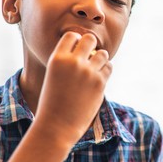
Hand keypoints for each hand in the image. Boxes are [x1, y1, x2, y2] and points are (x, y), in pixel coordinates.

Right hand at [34, 31, 111, 145]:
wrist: (56, 125)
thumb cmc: (53, 101)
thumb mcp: (53, 75)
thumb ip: (67, 61)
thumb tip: (85, 47)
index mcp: (57, 59)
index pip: (72, 35)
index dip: (76, 41)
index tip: (77, 50)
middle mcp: (73, 62)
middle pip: (90, 39)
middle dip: (91, 45)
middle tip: (89, 56)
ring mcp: (88, 72)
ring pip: (103, 53)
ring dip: (100, 58)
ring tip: (94, 68)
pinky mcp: (100, 83)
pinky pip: (109, 67)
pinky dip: (105, 70)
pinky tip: (98, 78)